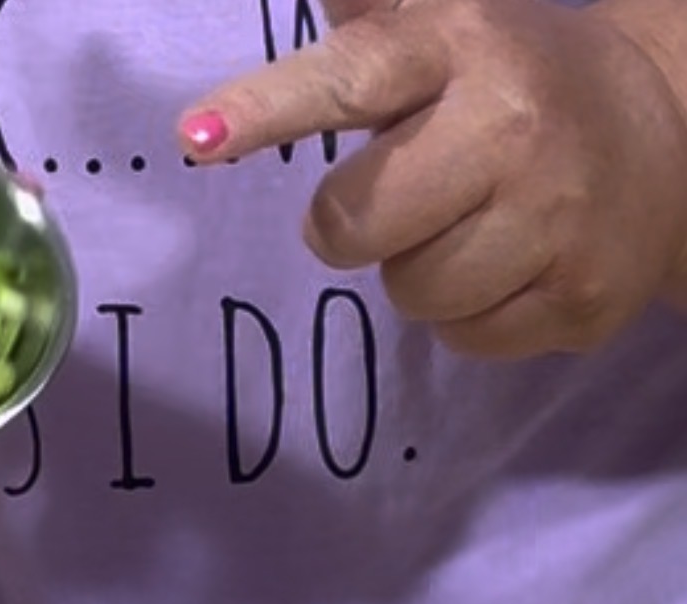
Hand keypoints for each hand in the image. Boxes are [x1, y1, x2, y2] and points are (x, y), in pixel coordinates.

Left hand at [179, 0, 686, 357]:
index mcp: (465, 45)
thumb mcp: (447, 27)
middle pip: (355, 224)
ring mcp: (555, 220)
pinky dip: (472, 314)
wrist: (674, 130)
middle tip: (399, 196)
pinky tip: (512, 263)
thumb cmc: (519, 82)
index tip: (197, 137)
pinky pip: (465, 339)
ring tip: (473, 223)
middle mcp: (514, 127)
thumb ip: (366, 19)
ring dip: (419, 272)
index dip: (268, 110)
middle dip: (351, 225)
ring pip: (411, 294)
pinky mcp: (578, 299)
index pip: (350, 78)